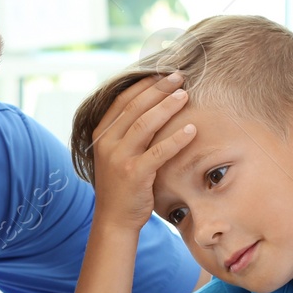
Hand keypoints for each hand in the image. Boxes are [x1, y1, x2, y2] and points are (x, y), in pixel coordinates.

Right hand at [87, 73, 197, 231]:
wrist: (114, 219)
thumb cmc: (122, 185)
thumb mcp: (116, 154)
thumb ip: (126, 132)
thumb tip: (151, 104)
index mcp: (101, 135)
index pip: (122, 101)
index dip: (143, 85)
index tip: (163, 74)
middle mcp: (107, 144)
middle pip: (135, 108)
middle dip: (158, 89)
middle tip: (179, 77)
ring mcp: (119, 159)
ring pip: (145, 124)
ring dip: (167, 107)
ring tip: (185, 95)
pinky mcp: (134, 174)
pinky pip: (159, 151)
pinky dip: (176, 138)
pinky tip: (191, 129)